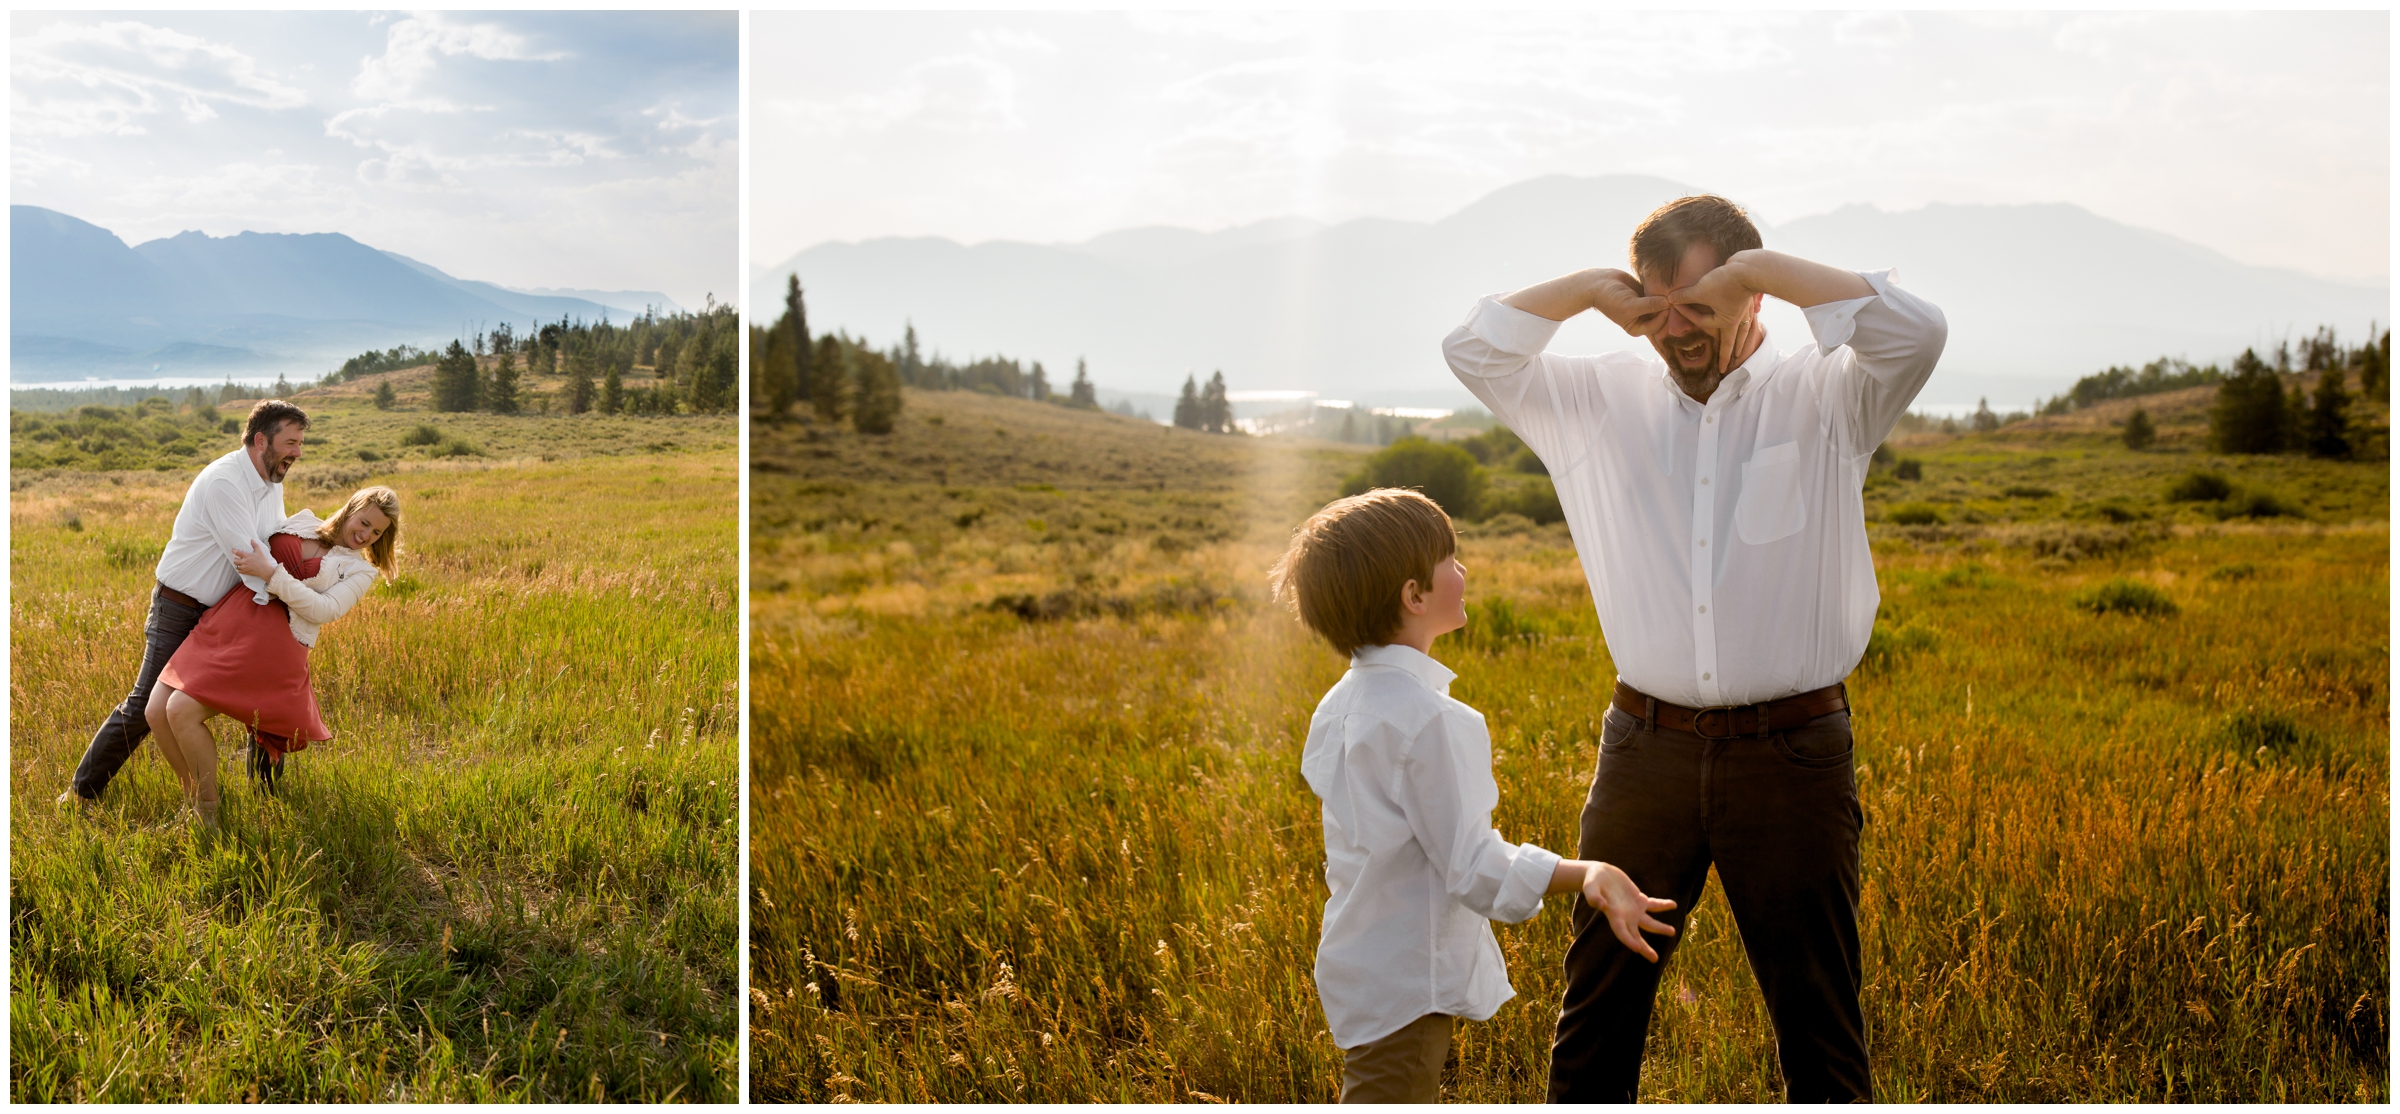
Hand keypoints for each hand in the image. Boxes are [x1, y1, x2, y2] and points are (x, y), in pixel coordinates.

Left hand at [231, 539, 277, 579]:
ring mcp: (244, 567)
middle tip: (237, 558)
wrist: (265, 570)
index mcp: (247, 556)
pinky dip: (239, 569)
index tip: (233, 550)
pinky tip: (242, 568)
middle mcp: (244, 562)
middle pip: (234, 560)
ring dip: (237, 564)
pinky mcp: (245, 572)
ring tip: (239, 563)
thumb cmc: (263, 560)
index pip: (237, 553)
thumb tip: (252, 540)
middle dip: (235, 559)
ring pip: (236, 566)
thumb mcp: (259, 551)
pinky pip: (239, 571)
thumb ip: (255, 545)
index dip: (233, 550)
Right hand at [1579, 861, 1676, 961]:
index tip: (1637, 949)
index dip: (1628, 940)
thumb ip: (1593, 896)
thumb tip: (1601, 905)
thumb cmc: (1592, 882)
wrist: (1600, 874)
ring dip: (1660, 928)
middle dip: (1645, 948)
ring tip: (1672, 932)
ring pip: (1649, 923)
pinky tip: (1673, 905)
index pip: (1621, 932)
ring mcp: (1634, 909)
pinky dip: (1663, 905)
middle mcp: (1625, 916)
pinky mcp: (1639, 899)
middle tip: (1654, 959)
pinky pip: (1654, 905)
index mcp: (1613, 916)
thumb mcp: (1590, 887)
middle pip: (1636, 935)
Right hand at [1591, 270, 1669, 338]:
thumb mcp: (1630, 305)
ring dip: (1666, 299)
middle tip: (1675, 298)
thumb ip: (1650, 305)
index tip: (1667, 304)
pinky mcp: (1646, 294)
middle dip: (1668, 309)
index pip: (1657, 326)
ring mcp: (1645, 306)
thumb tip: (1669, 303)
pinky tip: (1667, 285)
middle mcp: (1643, 319)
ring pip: (1661, 305)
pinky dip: (1662, 291)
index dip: (1664, 317)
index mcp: (1638, 328)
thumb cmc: (1611, 299)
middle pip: (1662, 317)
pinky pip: (1658, 295)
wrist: (1599, 283)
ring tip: (1672, 291)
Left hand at [1665, 259, 1759, 379]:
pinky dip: (1746, 322)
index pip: (1702, 321)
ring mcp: (1744, 309)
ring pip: (1742, 330)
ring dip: (1740, 341)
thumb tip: (1670, 299)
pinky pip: (1746, 316)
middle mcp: (1737, 319)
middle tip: (1724, 368)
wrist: (1749, 267)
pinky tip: (1746, 321)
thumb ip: (1685, 296)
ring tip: (1739, 352)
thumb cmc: (1726, 282)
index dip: (1687, 313)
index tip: (1676, 303)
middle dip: (1727, 355)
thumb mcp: (1702, 290)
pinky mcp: (1746, 298)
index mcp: (1727, 322)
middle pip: (1732, 341)